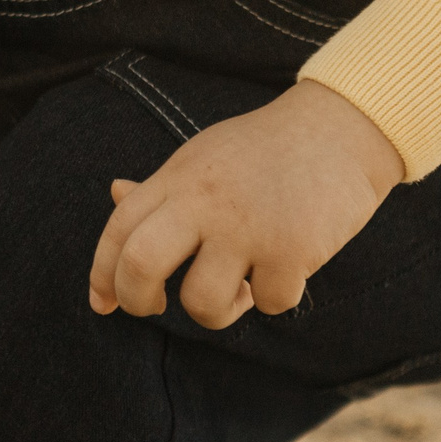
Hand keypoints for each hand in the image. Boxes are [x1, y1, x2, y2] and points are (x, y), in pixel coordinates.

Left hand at [87, 79, 403, 329]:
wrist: (339, 130)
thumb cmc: (264, 150)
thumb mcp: (203, 157)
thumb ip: (161, 186)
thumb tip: (115, 193)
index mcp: (177, 178)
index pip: (118, 229)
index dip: (101, 275)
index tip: (103, 303)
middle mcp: (204, 201)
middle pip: (140, 265)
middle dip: (137, 301)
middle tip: (156, 306)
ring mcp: (246, 226)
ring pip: (201, 303)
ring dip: (216, 311)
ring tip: (238, 288)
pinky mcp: (291, 249)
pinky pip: (269, 303)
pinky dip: (276, 297)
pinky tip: (287, 268)